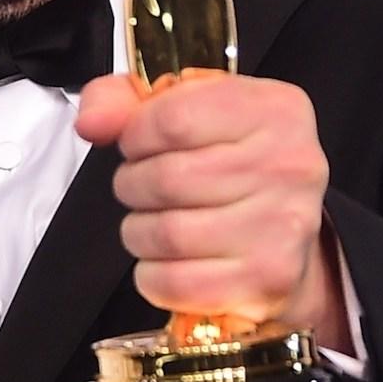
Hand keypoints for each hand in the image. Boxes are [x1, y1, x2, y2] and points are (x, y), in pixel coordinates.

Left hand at [75, 71, 349, 349]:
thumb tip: (92, 123)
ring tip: (154, 223)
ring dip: (139, 232)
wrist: (284, 238)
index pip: (172, 118)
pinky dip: (154, 275)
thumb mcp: (185, 108)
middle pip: (167, 179)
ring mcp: (284, 225)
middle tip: (143, 189)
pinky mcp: (268, 279)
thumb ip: (124, 99)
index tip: (139, 145)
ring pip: (166, 233)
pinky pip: (175, 282)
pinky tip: (169, 261)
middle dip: (133, 186)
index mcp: (275, 108)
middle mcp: (291, 164)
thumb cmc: (226, 164)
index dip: (135, 136)